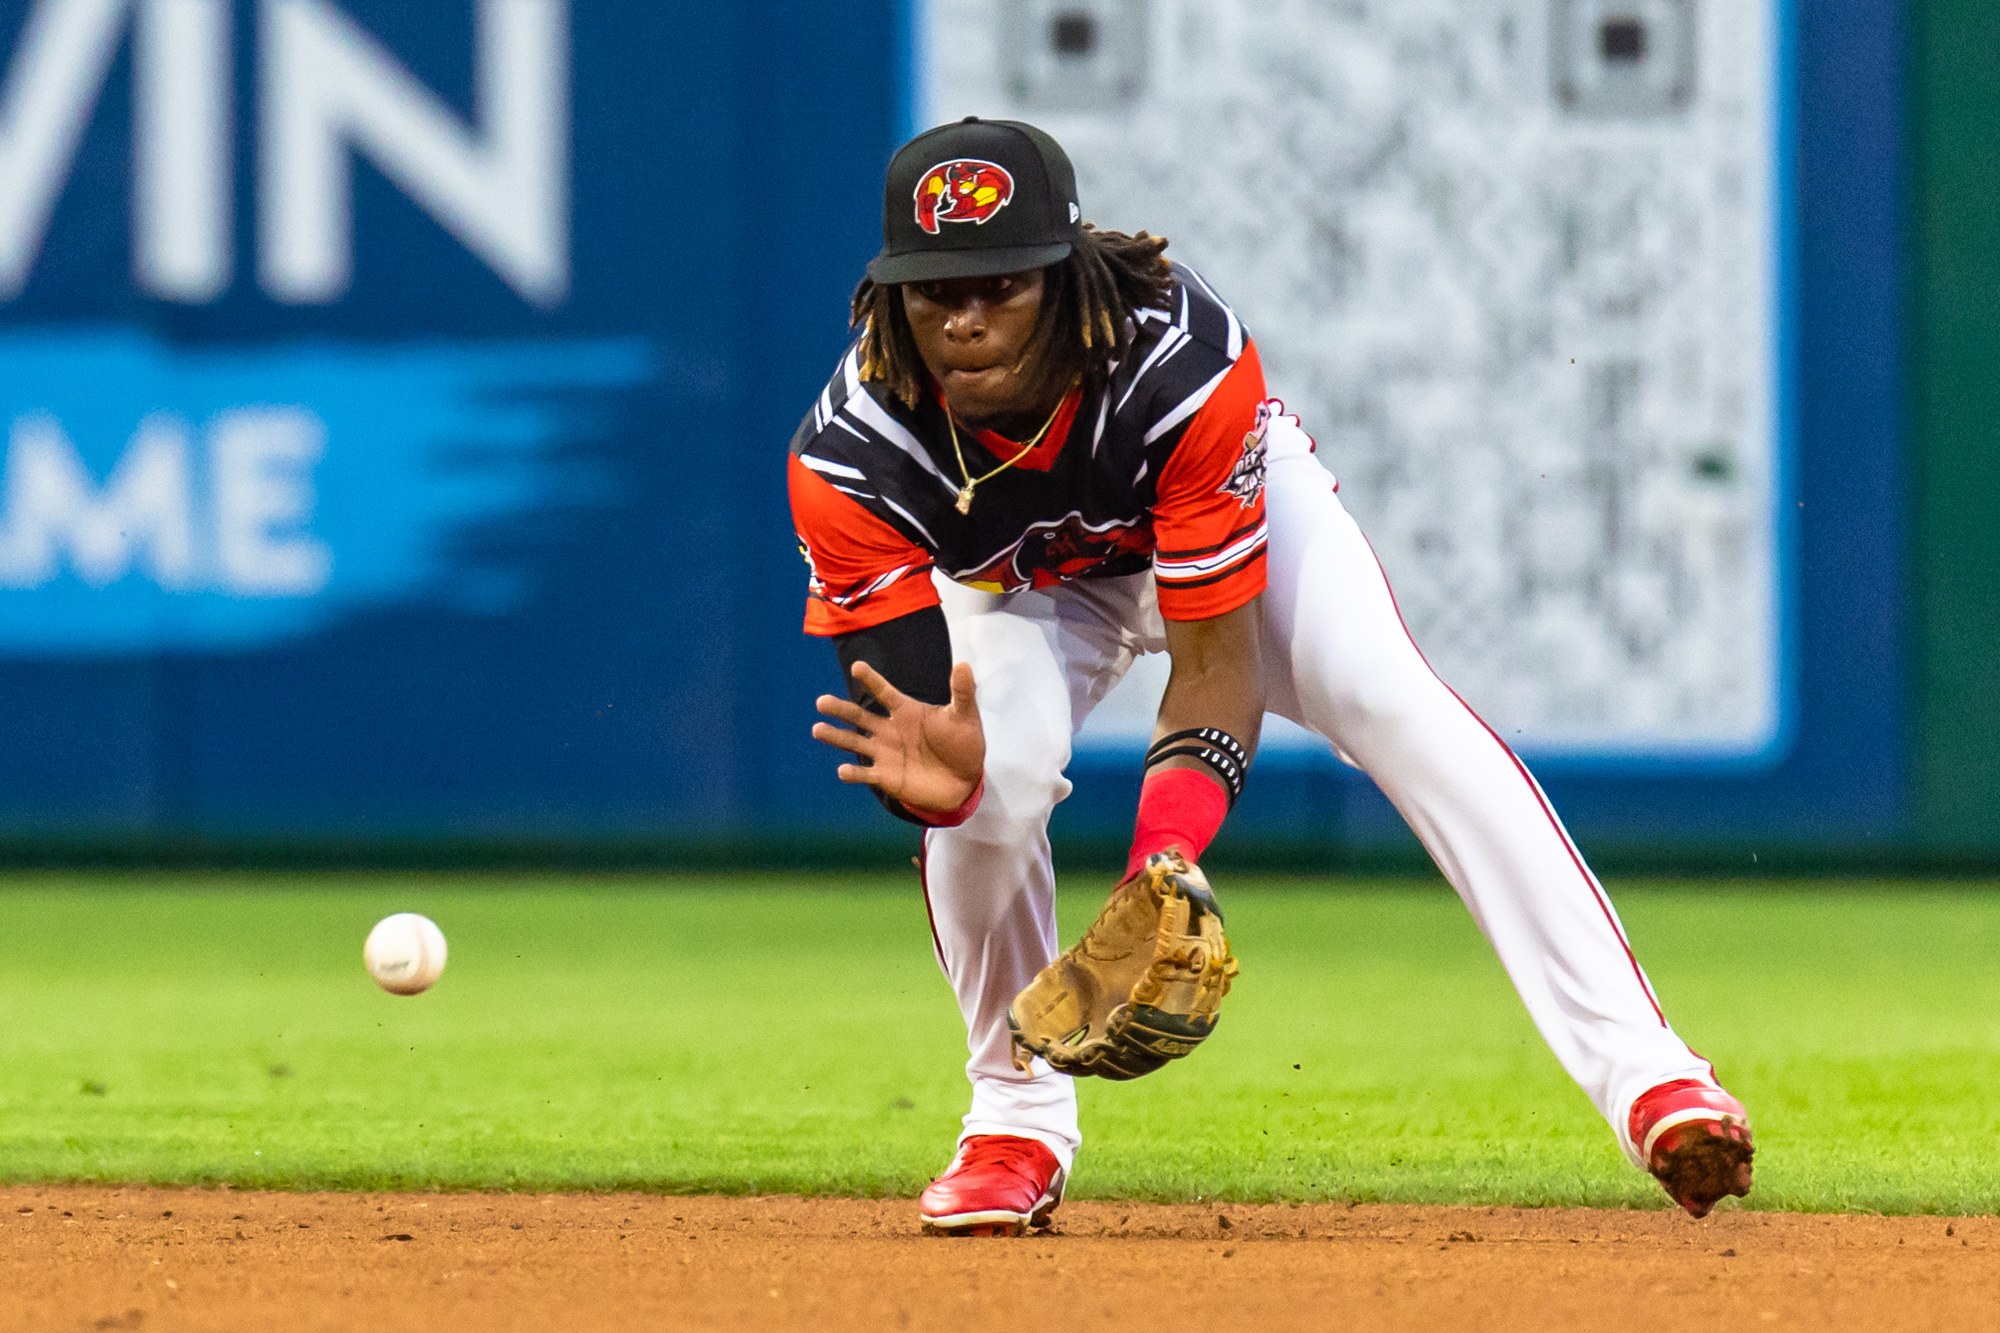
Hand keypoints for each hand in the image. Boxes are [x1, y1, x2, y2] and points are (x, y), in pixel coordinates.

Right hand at [812, 661, 984, 813]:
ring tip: (818, 729)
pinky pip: (865, 774)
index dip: (872, 680)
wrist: (964, 780)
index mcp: (906, 711)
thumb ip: (962, 692)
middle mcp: (890, 729)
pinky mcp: (886, 776)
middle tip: (821, 702)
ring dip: (836, 737)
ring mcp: (885, 753)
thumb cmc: (963, 743)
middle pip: (860, 716)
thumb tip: (964, 664)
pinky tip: (843, 771)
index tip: (857, 667)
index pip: (885, 692)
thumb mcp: (965, 716)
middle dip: (840, 709)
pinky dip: (854, 774)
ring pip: (855, 743)